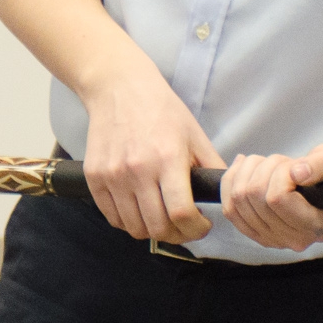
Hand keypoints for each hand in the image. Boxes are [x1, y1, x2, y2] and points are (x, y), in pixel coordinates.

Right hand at [80, 74, 223, 241]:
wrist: (118, 88)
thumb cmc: (161, 110)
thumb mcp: (194, 134)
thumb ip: (212, 167)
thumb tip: (227, 195)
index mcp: (167, 159)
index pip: (181, 213)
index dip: (196, 229)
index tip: (202, 226)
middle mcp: (138, 170)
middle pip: (157, 227)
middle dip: (178, 235)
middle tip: (184, 227)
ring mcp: (112, 175)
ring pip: (134, 228)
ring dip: (152, 231)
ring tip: (162, 220)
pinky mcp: (94, 177)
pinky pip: (112, 217)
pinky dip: (128, 222)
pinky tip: (140, 211)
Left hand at [219, 144, 322, 250]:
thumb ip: (320, 165)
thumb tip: (297, 173)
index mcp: (318, 226)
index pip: (278, 199)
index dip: (279, 173)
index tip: (293, 165)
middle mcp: (295, 239)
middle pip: (254, 197)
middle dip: (263, 168)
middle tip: (281, 161)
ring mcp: (273, 240)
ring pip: (237, 200)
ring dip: (246, 171)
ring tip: (266, 163)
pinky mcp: (256, 234)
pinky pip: (229, 209)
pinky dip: (231, 182)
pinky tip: (244, 167)